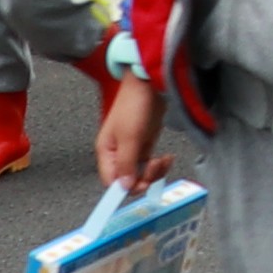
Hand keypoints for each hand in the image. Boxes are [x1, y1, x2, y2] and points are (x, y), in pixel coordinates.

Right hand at [94, 71, 169, 188]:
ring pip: (141, 174)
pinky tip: (166, 158)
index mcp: (105, 152)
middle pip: (128, 180)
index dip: (125, 187)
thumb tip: (124, 186)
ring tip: (163, 160)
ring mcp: (131, 150)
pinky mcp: (145, 145)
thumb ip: (126, 163)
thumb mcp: (129, 137)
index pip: (111, 181)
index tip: (141, 185)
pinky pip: (150, 165)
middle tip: (155, 167)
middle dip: (144, 178)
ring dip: (154, 172)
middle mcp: (116, 153)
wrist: (149, 84)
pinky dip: (159, 165)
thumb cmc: (134, 105)